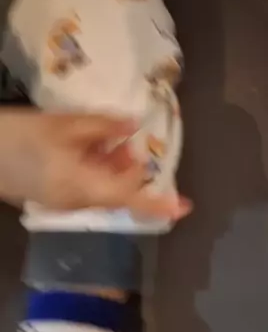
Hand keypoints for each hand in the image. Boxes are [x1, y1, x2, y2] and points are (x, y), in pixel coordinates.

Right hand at [0, 108, 191, 219]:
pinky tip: (84, 146)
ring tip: (105, 138)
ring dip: (110, 167)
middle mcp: (77, 202)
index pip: (131, 199)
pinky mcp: (50, 197)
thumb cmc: (19, 136)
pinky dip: (93, 169)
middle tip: (126, 140)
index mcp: (85, 187)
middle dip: (129, 169)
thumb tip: (133, 127)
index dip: (158, 204)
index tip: (184, 207)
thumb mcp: (64, 124)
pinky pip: (84, 187)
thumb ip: (103, 127)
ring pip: (101, 189)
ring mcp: (62, 203)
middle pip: (117, 192)